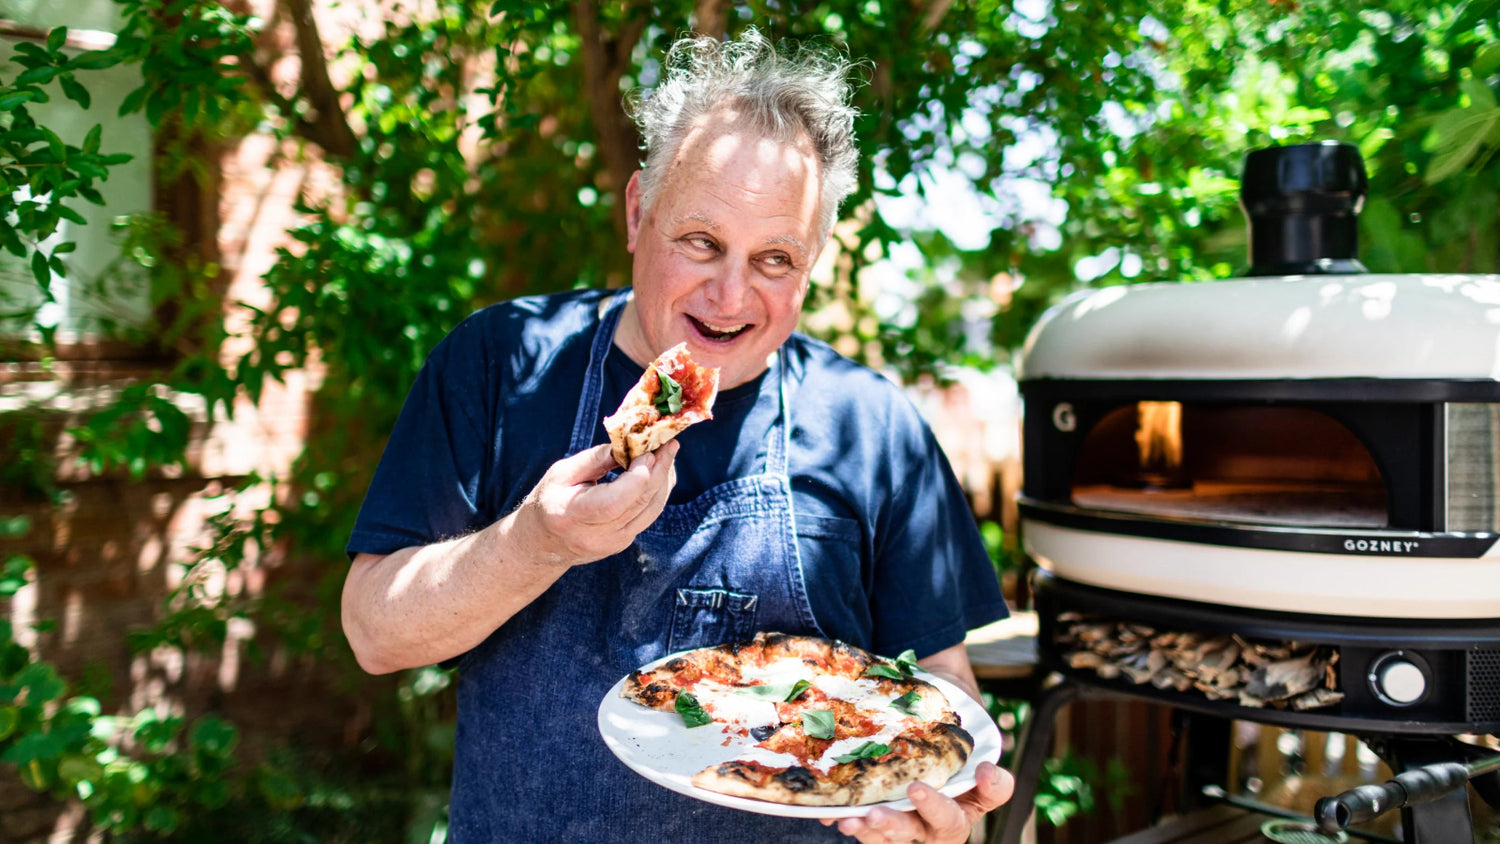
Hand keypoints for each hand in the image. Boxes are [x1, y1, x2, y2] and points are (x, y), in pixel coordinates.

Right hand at [514, 440, 677, 566]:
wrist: (543, 543)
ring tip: (668, 452)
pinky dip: (658, 490)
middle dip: (659, 470)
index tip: (649, 450)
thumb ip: (595, 459)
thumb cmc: (549, 500)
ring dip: (664, 479)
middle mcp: (596, 536)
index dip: (638, 476)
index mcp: (572, 515)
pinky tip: (660, 471)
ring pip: (652, 510)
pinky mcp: (624, 542)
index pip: (615, 502)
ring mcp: (613, 543)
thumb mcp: (562, 473)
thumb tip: (629, 444)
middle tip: (669, 443)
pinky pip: (649, 514)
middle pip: (639, 503)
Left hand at [821, 762, 1013, 842]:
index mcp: (953, 822)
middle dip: (890, 825)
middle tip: (873, 815)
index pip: (946, 818)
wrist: (939, 770)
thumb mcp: (983, 783)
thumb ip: (994, 784)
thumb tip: (988, 772)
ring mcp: (895, 833)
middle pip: (907, 833)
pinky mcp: (873, 828)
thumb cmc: (962, 778)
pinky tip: (829, 812)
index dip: (932, 806)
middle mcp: (923, 833)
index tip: (916, 788)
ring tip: (847, 820)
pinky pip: (857, 827)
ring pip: (878, 837)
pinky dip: (841, 818)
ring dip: (862, 828)